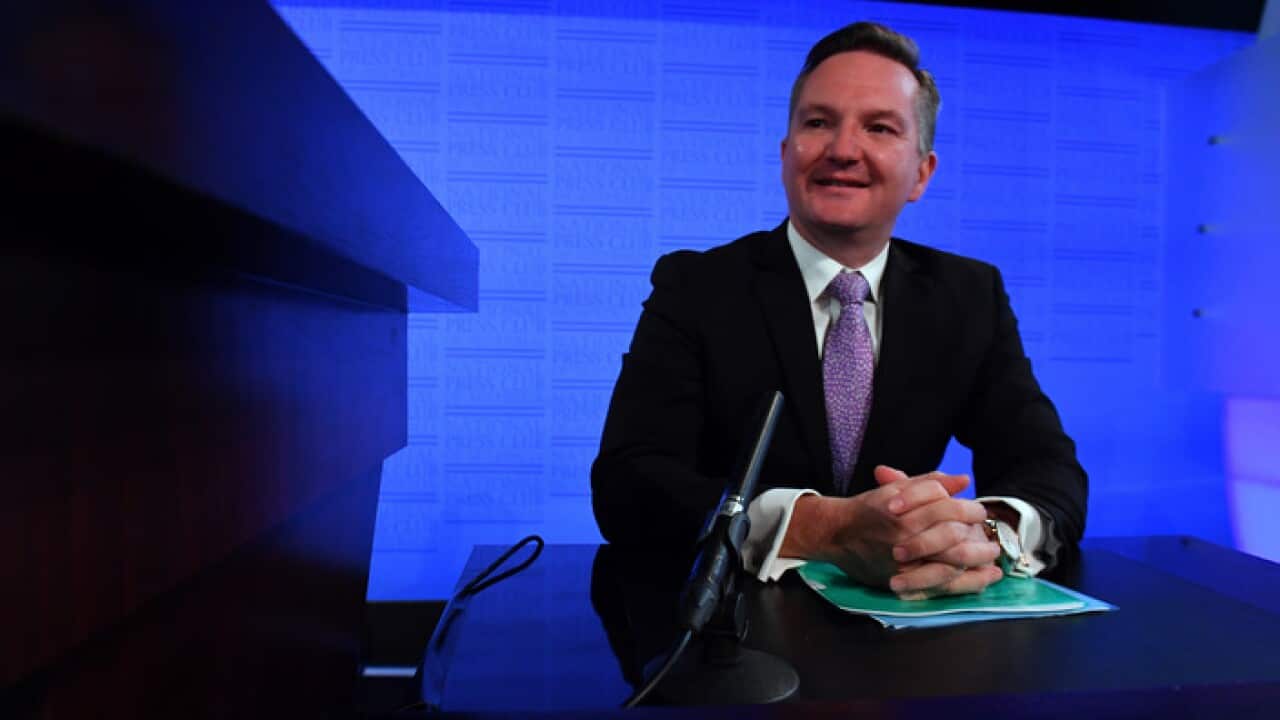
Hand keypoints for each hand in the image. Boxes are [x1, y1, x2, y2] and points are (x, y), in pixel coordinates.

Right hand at [782, 466, 1000, 598]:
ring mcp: (904, 563)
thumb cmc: (869, 509)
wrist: (836, 535)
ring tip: (994, 556)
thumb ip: (930, 483)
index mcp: (904, 511)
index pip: (948, 508)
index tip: (979, 510)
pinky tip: (986, 577)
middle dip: (979, 535)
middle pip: (954, 536)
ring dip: (979, 559)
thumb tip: (964, 480)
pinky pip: (943, 585)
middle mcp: (904, 537)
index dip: (969, 509)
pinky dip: (968, 582)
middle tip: (991, 535)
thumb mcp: (897, 490)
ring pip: (952, 563)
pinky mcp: (903, 581)